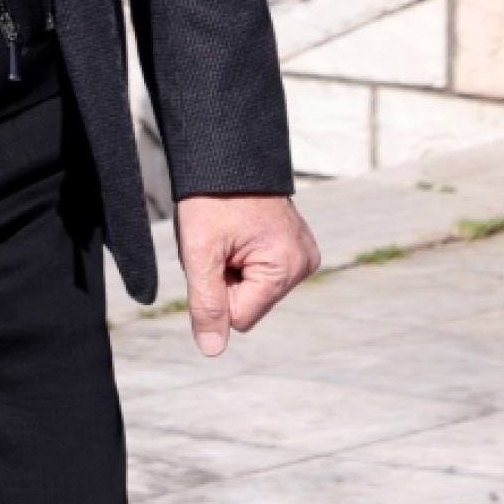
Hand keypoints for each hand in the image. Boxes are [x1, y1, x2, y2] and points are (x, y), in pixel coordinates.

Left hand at [174, 193, 319, 357]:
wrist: (223, 153)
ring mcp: (302, 254)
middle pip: (249, 303)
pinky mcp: (295, 246)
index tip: (212, 253)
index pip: (240, 316)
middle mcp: (304, 263)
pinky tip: (238, 230)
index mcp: (286, 267)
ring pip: (252, 288)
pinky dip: (241, 256)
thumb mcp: (200, 250)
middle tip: (217, 239)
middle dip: (225, 278)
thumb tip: (211, 350)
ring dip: (231, 267)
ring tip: (226, 232)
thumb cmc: (210, 198)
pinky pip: (260, 270)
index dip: (216, 290)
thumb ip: (206, 303)